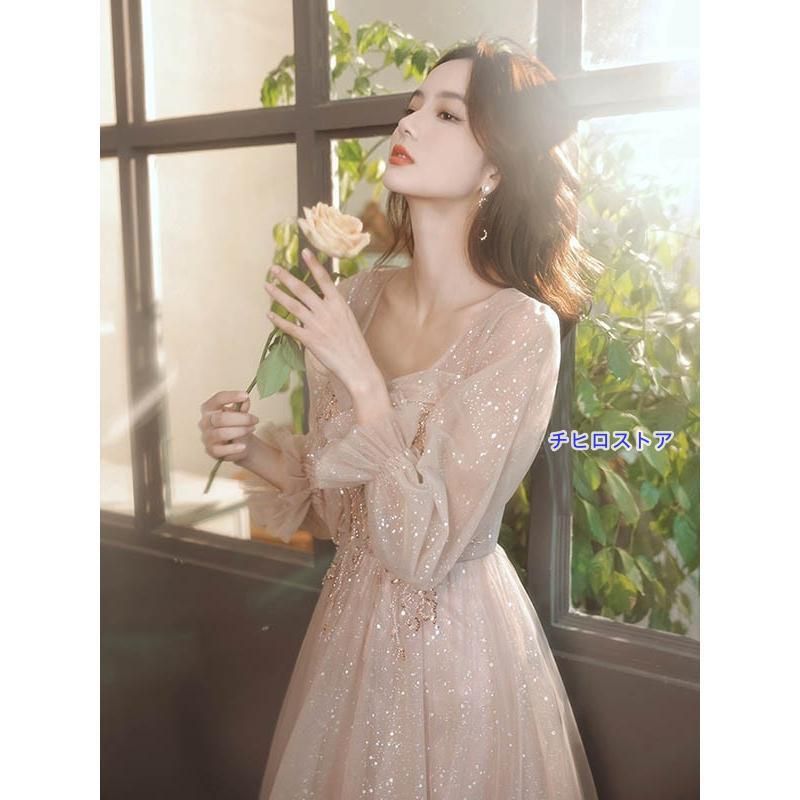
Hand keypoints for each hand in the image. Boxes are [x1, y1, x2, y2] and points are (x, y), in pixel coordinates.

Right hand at [198, 390, 259, 461]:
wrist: (240, 444)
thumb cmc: (237, 425)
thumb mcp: (241, 413)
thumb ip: (242, 406)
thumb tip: (245, 400)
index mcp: (210, 408)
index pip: (217, 399)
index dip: (231, 396)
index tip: (245, 395)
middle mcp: (205, 422)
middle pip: (221, 418)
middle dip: (242, 419)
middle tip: (255, 419)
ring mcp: (207, 437)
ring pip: (221, 433)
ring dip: (240, 431)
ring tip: (251, 429)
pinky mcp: (211, 450)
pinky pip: (221, 450)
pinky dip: (234, 448)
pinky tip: (243, 446)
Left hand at [263, 249, 379, 393]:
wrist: (358, 366)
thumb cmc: (354, 345)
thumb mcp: (348, 320)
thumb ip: (333, 309)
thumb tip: (320, 301)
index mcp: (339, 304)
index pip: (324, 279)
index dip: (313, 264)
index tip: (303, 252)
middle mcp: (327, 311)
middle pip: (302, 290)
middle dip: (286, 277)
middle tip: (273, 268)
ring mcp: (317, 325)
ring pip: (293, 306)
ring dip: (278, 295)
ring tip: (267, 286)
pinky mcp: (310, 340)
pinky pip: (290, 328)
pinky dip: (279, 321)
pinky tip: (269, 314)